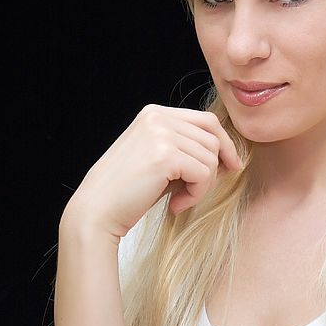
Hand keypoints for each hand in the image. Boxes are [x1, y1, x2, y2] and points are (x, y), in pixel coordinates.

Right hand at [62, 104, 243, 239]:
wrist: (96, 211)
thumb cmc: (127, 192)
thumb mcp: (158, 160)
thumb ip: (186, 149)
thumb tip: (229, 156)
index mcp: (155, 114)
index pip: (207, 120)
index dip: (224, 144)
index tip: (229, 166)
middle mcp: (158, 117)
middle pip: (213, 137)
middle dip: (216, 167)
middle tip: (199, 190)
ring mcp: (161, 134)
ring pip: (211, 157)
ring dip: (202, 185)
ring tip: (180, 199)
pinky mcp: (165, 156)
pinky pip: (204, 174)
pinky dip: (196, 194)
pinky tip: (176, 204)